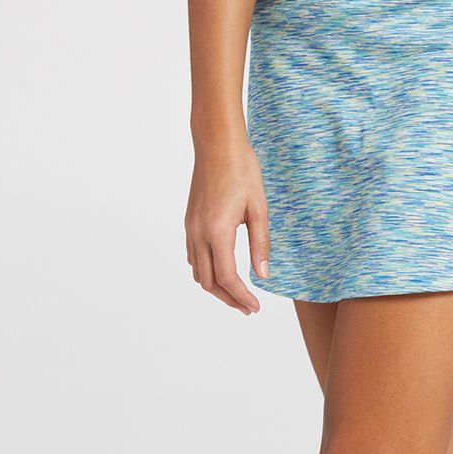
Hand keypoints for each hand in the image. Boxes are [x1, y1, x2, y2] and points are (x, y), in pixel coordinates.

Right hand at [186, 136, 269, 314]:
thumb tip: (262, 275)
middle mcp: (199, 232)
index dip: (241, 297)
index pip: (227, 277)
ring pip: (198, 271)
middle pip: (208, 282)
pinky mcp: (189, 221)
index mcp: (217, 230)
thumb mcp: (259, 208)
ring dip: (216, 287)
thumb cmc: (242, 171)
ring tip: (237, 293)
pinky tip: (222, 270)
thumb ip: (260, 244)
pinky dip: (206, 271)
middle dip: (228, 299)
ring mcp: (191, 227)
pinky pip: (193, 256)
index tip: (255, 307)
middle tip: (248, 307)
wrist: (217, 145)